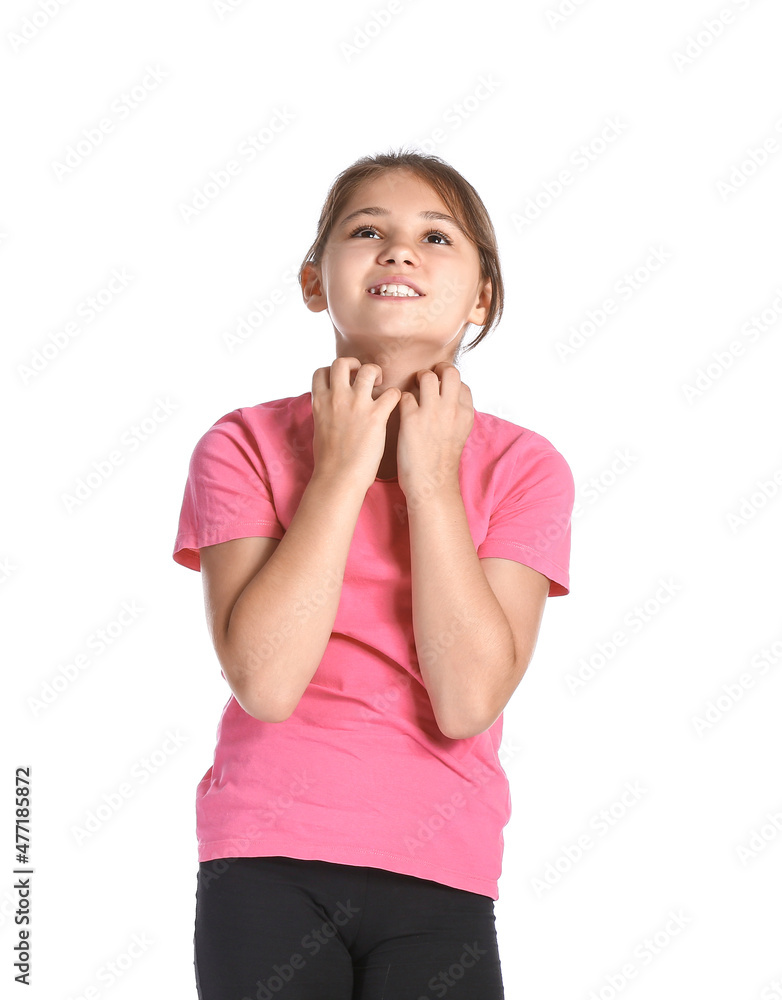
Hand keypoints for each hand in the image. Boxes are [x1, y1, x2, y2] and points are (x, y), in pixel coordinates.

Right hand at [310, 357, 400, 491]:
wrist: (338, 478)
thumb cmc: (328, 462)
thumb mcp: (319, 430)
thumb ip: (325, 414)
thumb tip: (330, 411)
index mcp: (320, 403)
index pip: (321, 372)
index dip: (333, 372)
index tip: (343, 381)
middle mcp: (337, 398)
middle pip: (342, 363)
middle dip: (355, 365)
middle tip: (365, 379)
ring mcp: (357, 405)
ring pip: (369, 369)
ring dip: (377, 374)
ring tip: (381, 387)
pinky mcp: (376, 416)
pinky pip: (392, 393)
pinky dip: (396, 396)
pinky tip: (394, 406)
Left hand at [396, 362, 473, 499]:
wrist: (432, 485)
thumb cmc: (441, 462)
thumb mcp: (459, 434)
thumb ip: (456, 414)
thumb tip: (449, 397)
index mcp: (465, 414)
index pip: (461, 383)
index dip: (449, 381)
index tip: (440, 389)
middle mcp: (451, 409)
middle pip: (449, 371)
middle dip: (436, 370)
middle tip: (426, 379)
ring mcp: (431, 413)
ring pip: (426, 376)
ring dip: (417, 379)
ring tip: (412, 390)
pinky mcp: (411, 419)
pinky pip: (404, 395)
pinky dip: (400, 400)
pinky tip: (401, 411)